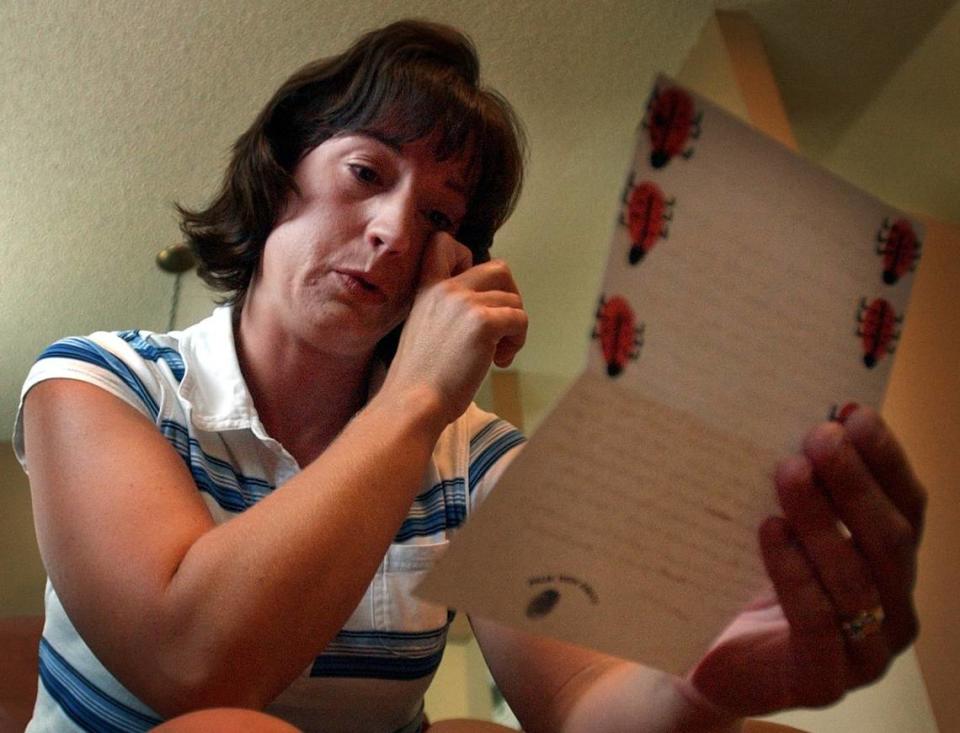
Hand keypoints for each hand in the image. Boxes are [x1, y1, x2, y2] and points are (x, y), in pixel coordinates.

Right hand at [382, 232, 527, 425]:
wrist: (413, 402)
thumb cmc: (419, 377)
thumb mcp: (422, 327)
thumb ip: (445, 310)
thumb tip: (483, 308)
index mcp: (427, 288)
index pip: (445, 243)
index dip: (469, 257)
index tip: (474, 292)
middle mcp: (447, 288)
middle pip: (500, 268)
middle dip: (510, 297)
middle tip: (501, 326)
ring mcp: (466, 303)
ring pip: (514, 301)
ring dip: (513, 328)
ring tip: (496, 354)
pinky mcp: (484, 323)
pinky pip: (521, 320)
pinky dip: (518, 342)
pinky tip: (499, 361)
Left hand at [680, 406, 924, 717]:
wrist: (709, 661)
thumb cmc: (752, 587)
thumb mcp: (782, 530)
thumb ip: (803, 490)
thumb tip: (804, 421)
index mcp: (892, 570)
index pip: (907, 507)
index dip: (886, 460)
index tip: (855, 414)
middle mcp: (893, 612)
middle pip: (887, 539)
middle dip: (854, 482)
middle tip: (819, 437)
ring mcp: (865, 655)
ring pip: (854, 578)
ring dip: (822, 519)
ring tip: (788, 472)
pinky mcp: (823, 682)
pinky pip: (816, 622)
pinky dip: (794, 573)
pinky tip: (770, 530)